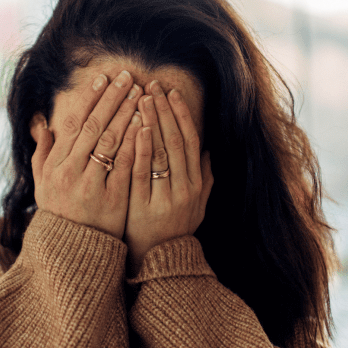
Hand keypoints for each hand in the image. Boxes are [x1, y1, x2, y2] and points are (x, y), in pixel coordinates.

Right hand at [31, 70, 142, 238]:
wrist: (71, 250)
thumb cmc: (59, 213)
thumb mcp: (43, 184)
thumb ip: (42, 153)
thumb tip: (42, 123)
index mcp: (55, 164)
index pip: (74, 122)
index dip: (90, 99)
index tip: (103, 79)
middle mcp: (70, 171)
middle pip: (93, 126)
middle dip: (112, 99)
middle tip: (127, 77)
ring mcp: (90, 184)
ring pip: (109, 141)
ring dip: (126, 114)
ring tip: (140, 94)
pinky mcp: (111, 198)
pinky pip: (124, 164)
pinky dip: (134, 142)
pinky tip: (145, 124)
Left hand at [125, 80, 213, 272]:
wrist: (160, 262)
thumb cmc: (175, 230)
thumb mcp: (197, 205)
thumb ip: (205, 178)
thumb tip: (210, 151)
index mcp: (195, 183)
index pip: (190, 141)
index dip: (181, 114)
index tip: (170, 92)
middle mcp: (185, 188)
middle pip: (176, 141)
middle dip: (164, 110)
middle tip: (152, 85)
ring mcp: (166, 197)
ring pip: (161, 152)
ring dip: (152, 122)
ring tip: (141, 97)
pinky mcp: (146, 206)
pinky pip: (144, 172)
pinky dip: (141, 148)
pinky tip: (136, 128)